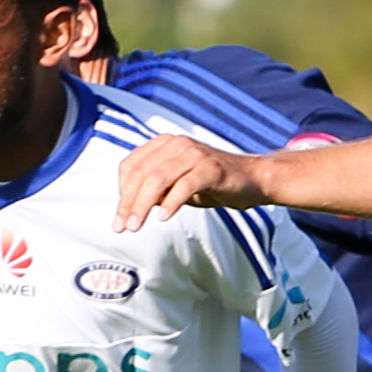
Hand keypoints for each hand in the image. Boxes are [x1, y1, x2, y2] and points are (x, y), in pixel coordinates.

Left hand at [116, 134, 263, 231]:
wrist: (252, 179)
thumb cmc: (211, 183)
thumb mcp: (176, 185)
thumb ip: (154, 190)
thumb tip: (129, 206)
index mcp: (165, 144)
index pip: (131, 166)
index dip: (122, 193)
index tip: (119, 218)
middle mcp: (177, 144)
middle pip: (142, 173)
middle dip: (129, 203)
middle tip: (124, 227)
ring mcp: (195, 154)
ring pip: (158, 178)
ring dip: (143, 205)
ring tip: (137, 225)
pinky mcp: (211, 168)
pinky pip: (185, 185)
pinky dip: (171, 202)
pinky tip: (164, 218)